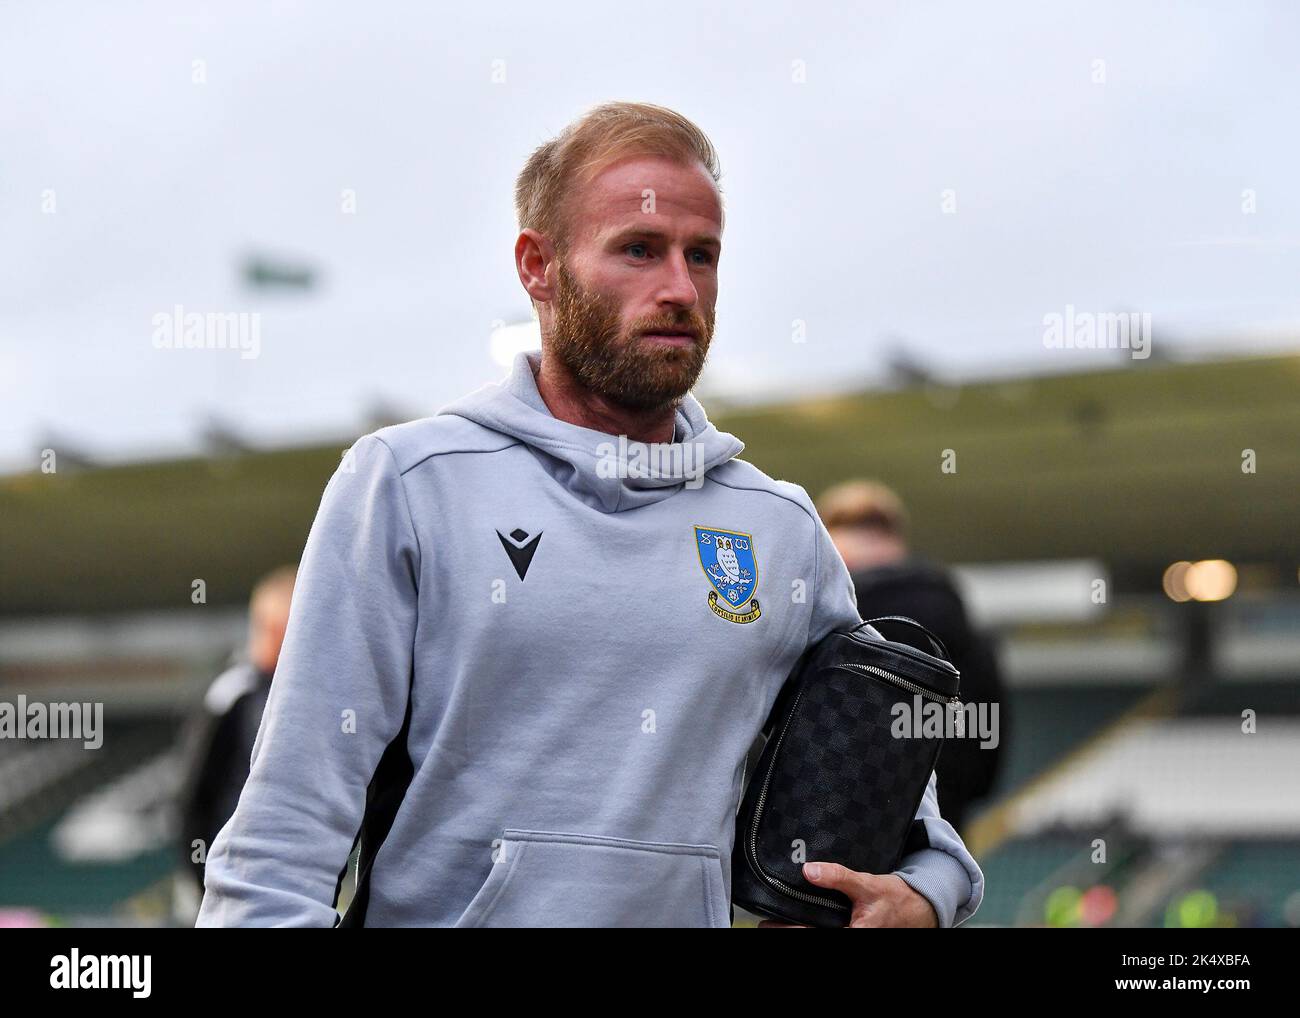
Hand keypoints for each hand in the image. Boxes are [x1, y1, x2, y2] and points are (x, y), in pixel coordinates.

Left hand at [756, 862, 938, 927]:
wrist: (918, 909)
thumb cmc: (896, 900)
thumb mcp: (867, 884)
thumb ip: (839, 877)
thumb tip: (809, 870)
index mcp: (853, 935)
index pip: (812, 934)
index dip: (788, 930)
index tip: (767, 923)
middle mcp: (849, 938)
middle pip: (812, 934)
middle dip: (789, 928)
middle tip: (766, 922)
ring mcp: (849, 936)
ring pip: (818, 932)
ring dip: (800, 926)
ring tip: (776, 920)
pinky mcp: (849, 932)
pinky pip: (827, 930)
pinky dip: (812, 924)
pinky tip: (799, 917)